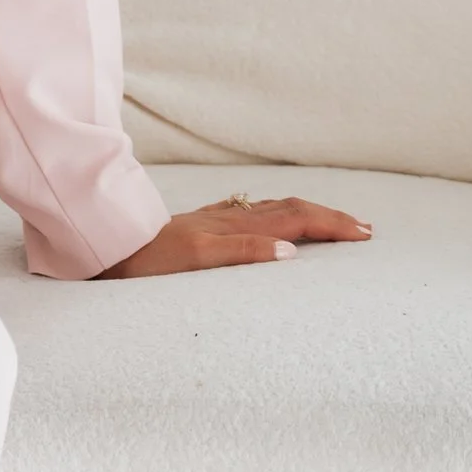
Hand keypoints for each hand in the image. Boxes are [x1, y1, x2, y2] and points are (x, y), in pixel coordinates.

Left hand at [98, 193, 371, 277]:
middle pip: (292, 209)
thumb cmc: (148, 261)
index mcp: (236, 226)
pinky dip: (276, 216)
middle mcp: (231, 218)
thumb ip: (243, 252)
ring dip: (308, 214)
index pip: (297, 220)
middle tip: (363, 228)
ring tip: (332, 222)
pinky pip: (251, 215)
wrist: (107, 246)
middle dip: (329, 217)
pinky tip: (273, 220)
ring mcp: (217, 220)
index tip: (364, 234)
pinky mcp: (202, 226)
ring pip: (274, 210)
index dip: (332, 225)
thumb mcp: (196, 260)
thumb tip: (292, 251)